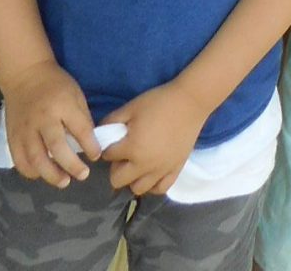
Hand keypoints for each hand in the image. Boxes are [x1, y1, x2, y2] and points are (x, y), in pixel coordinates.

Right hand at [3, 60, 99, 187]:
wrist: (25, 75)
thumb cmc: (56, 84)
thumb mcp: (76, 94)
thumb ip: (81, 118)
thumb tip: (89, 144)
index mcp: (63, 104)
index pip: (80, 129)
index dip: (90, 145)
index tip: (96, 156)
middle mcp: (43, 118)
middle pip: (56, 146)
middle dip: (71, 164)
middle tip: (83, 175)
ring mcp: (25, 129)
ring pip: (36, 158)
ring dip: (50, 174)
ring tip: (63, 182)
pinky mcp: (13, 137)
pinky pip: (20, 160)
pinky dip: (30, 171)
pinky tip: (41, 174)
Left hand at [104, 80, 207, 195]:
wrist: (191, 101)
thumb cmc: (160, 101)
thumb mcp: (132, 106)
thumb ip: (112, 120)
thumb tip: (99, 133)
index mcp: (132, 147)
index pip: (108, 156)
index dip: (108, 148)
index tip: (114, 141)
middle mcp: (144, 164)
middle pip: (118, 180)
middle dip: (116, 168)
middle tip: (124, 154)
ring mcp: (161, 170)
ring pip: (138, 189)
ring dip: (133, 179)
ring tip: (138, 164)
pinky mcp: (176, 169)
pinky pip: (160, 189)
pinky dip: (152, 185)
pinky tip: (152, 173)